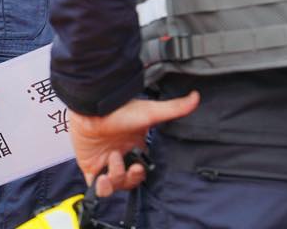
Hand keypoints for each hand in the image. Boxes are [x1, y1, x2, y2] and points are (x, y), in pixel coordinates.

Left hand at [70, 93, 199, 196]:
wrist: (92, 109)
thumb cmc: (119, 110)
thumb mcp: (150, 112)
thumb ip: (173, 109)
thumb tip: (196, 97)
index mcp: (134, 147)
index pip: (141, 170)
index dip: (141, 173)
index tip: (139, 165)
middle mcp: (120, 155)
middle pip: (129, 181)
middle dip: (131, 178)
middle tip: (130, 166)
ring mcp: (104, 162)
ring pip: (115, 186)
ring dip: (116, 178)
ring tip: (112, 160)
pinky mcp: (90, 166)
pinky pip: (97, 188)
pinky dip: (102, 188)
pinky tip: (103, 178)